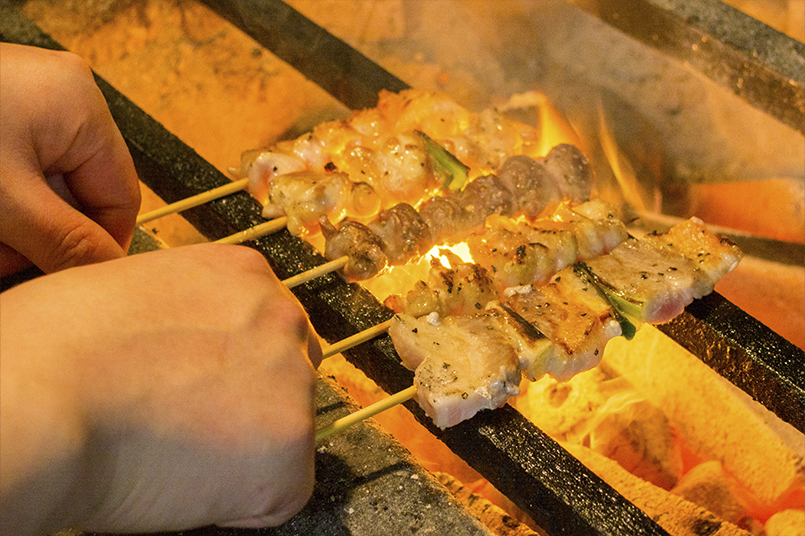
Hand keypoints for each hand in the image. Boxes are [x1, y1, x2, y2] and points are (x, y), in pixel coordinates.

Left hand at [0, 43, 140, 275]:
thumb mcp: (5, 203)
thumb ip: (64, 243)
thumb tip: (107, 275)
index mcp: (82, 108)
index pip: (120, 198)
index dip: (96, 246)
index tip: (65, 280)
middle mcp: (63, 98)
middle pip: (77, 194)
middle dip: (40, 236)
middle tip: (2, 261)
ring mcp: (29, 101)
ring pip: (42, 188)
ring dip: (15, 226)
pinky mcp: (1, 111)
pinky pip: (16, 171)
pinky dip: (0, 203)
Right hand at [0, 244, 322, 533]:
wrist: (38, 398)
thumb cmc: (54, 348)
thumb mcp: (136, 291)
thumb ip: (187, 313)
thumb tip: (193, 348)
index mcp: (244, 274)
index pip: (264, 329)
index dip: (228, 368)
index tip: (196, 387)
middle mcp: (282, 316)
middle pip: (286, 374)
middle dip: (249, 405)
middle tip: (188, 424)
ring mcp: (295, 380)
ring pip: (283, 433)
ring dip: (242, 452)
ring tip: (175, 450)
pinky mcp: (292, 446)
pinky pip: (280, 490)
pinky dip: (241, 502)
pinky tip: (187, 481)